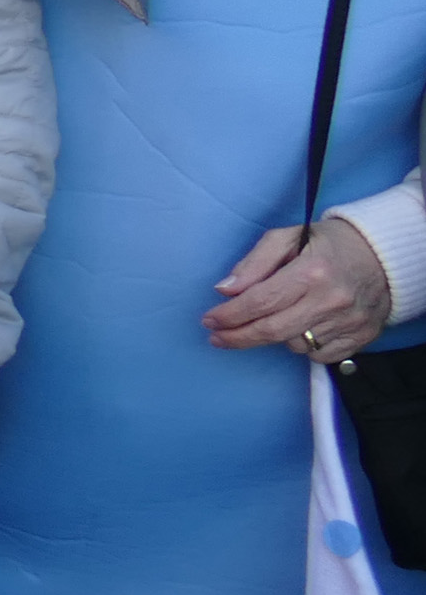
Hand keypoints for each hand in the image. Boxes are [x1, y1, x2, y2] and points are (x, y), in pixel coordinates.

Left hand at [207, 218, 394, 362]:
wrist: (385, 255)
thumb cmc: (328, 244)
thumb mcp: (287, 238)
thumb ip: (254, 263)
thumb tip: (225, 290)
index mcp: (311, 272)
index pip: (259, 302)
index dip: (229, 315)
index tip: (209, 321)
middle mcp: (331, 301)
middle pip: (272, 331)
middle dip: (238, 337)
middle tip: (217, 337)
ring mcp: (349, 322)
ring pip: (295, 346)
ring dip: (275, 337)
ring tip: (272, 319)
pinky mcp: (362, 337)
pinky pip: (321, 356)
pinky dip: (305, 347)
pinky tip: (302, 328)